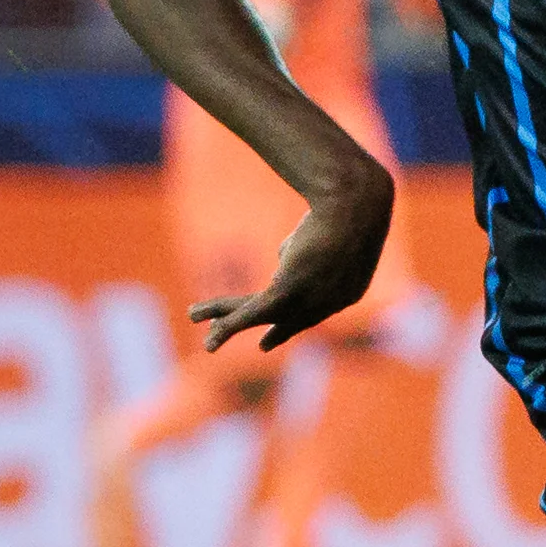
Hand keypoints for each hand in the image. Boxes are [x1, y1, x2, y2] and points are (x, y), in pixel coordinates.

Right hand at [193, 164, 394, 351]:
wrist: (354, 202)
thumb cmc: (349, 205)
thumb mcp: (327, 232)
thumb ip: (302, 251)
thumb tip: (285, 257)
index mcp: (347, 290)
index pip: (308, 316)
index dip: (283, 330)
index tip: (263, 344)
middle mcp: (331, 303)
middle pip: (283, 320)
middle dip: (252, 332)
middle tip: (216, 342)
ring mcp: (312, 299)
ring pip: (260, 315)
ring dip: (223, 320)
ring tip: (191, 316)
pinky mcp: (289, 290)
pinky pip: (253, 312)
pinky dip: (229, 321)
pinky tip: (208, 328)